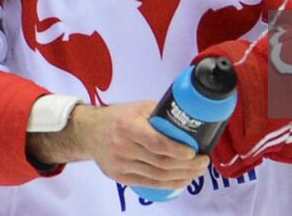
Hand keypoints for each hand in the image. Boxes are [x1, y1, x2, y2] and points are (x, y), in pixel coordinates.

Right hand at [72, 102, 209, 190]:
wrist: (88, 132)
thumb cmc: (118, 117)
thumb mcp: (138, 107)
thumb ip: (160, 114)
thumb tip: (188, 120)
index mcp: (127, 126)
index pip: (156, 142)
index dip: (177, 149)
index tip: (193, 152)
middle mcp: (122, 147)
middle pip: (160, 162)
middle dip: (186, 165)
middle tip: (203, 162)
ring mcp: (119, 164)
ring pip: (156, 176)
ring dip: (181, 176)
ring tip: (197, 172)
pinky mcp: (119, 177)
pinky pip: (148, 184)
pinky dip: (168, 184)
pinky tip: (182, 180)